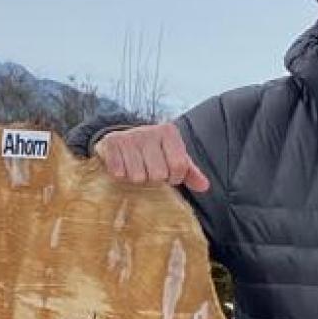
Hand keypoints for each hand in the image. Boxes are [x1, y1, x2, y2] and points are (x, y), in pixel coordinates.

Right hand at [96, 123, 211, 193]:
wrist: (121, 138)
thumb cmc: (153, 151)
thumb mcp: (173, 158)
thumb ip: (189, 172)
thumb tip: (204, 187)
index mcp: (169, 132)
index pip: (179, 166)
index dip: (174, 177)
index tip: (168, 175)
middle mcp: (150, 131)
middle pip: (158, 174)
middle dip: (153, 178)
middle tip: (149, 170)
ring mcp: (130, 137)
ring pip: (138, 176)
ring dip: (136, 178)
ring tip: (136, 168)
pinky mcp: (112, 143)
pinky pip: (119, 173)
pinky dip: (121, 175)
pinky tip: (123, 166)